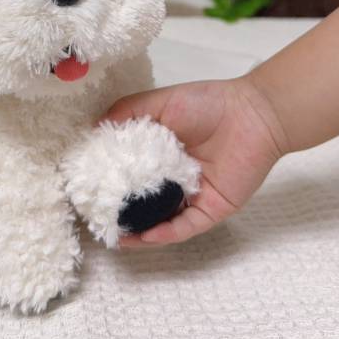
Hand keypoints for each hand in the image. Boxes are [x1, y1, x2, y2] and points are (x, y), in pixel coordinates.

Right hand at [102, 75, 286, 247]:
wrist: (252, 114)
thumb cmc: (207, 104)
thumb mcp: (160, 102)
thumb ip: (127, 112)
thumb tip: (92, 130)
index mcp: (159, 154)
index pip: (128, 172)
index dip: (108, 181)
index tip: (86, 187)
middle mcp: (173, 178)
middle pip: (141, 200)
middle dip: (119, 211)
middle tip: (95, 217)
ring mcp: (191, 196)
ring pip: (160, 221)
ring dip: (138, 231)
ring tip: (114, 236)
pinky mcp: (211, 210)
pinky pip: (185, 227)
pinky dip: (164, 234)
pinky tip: (145, 236)